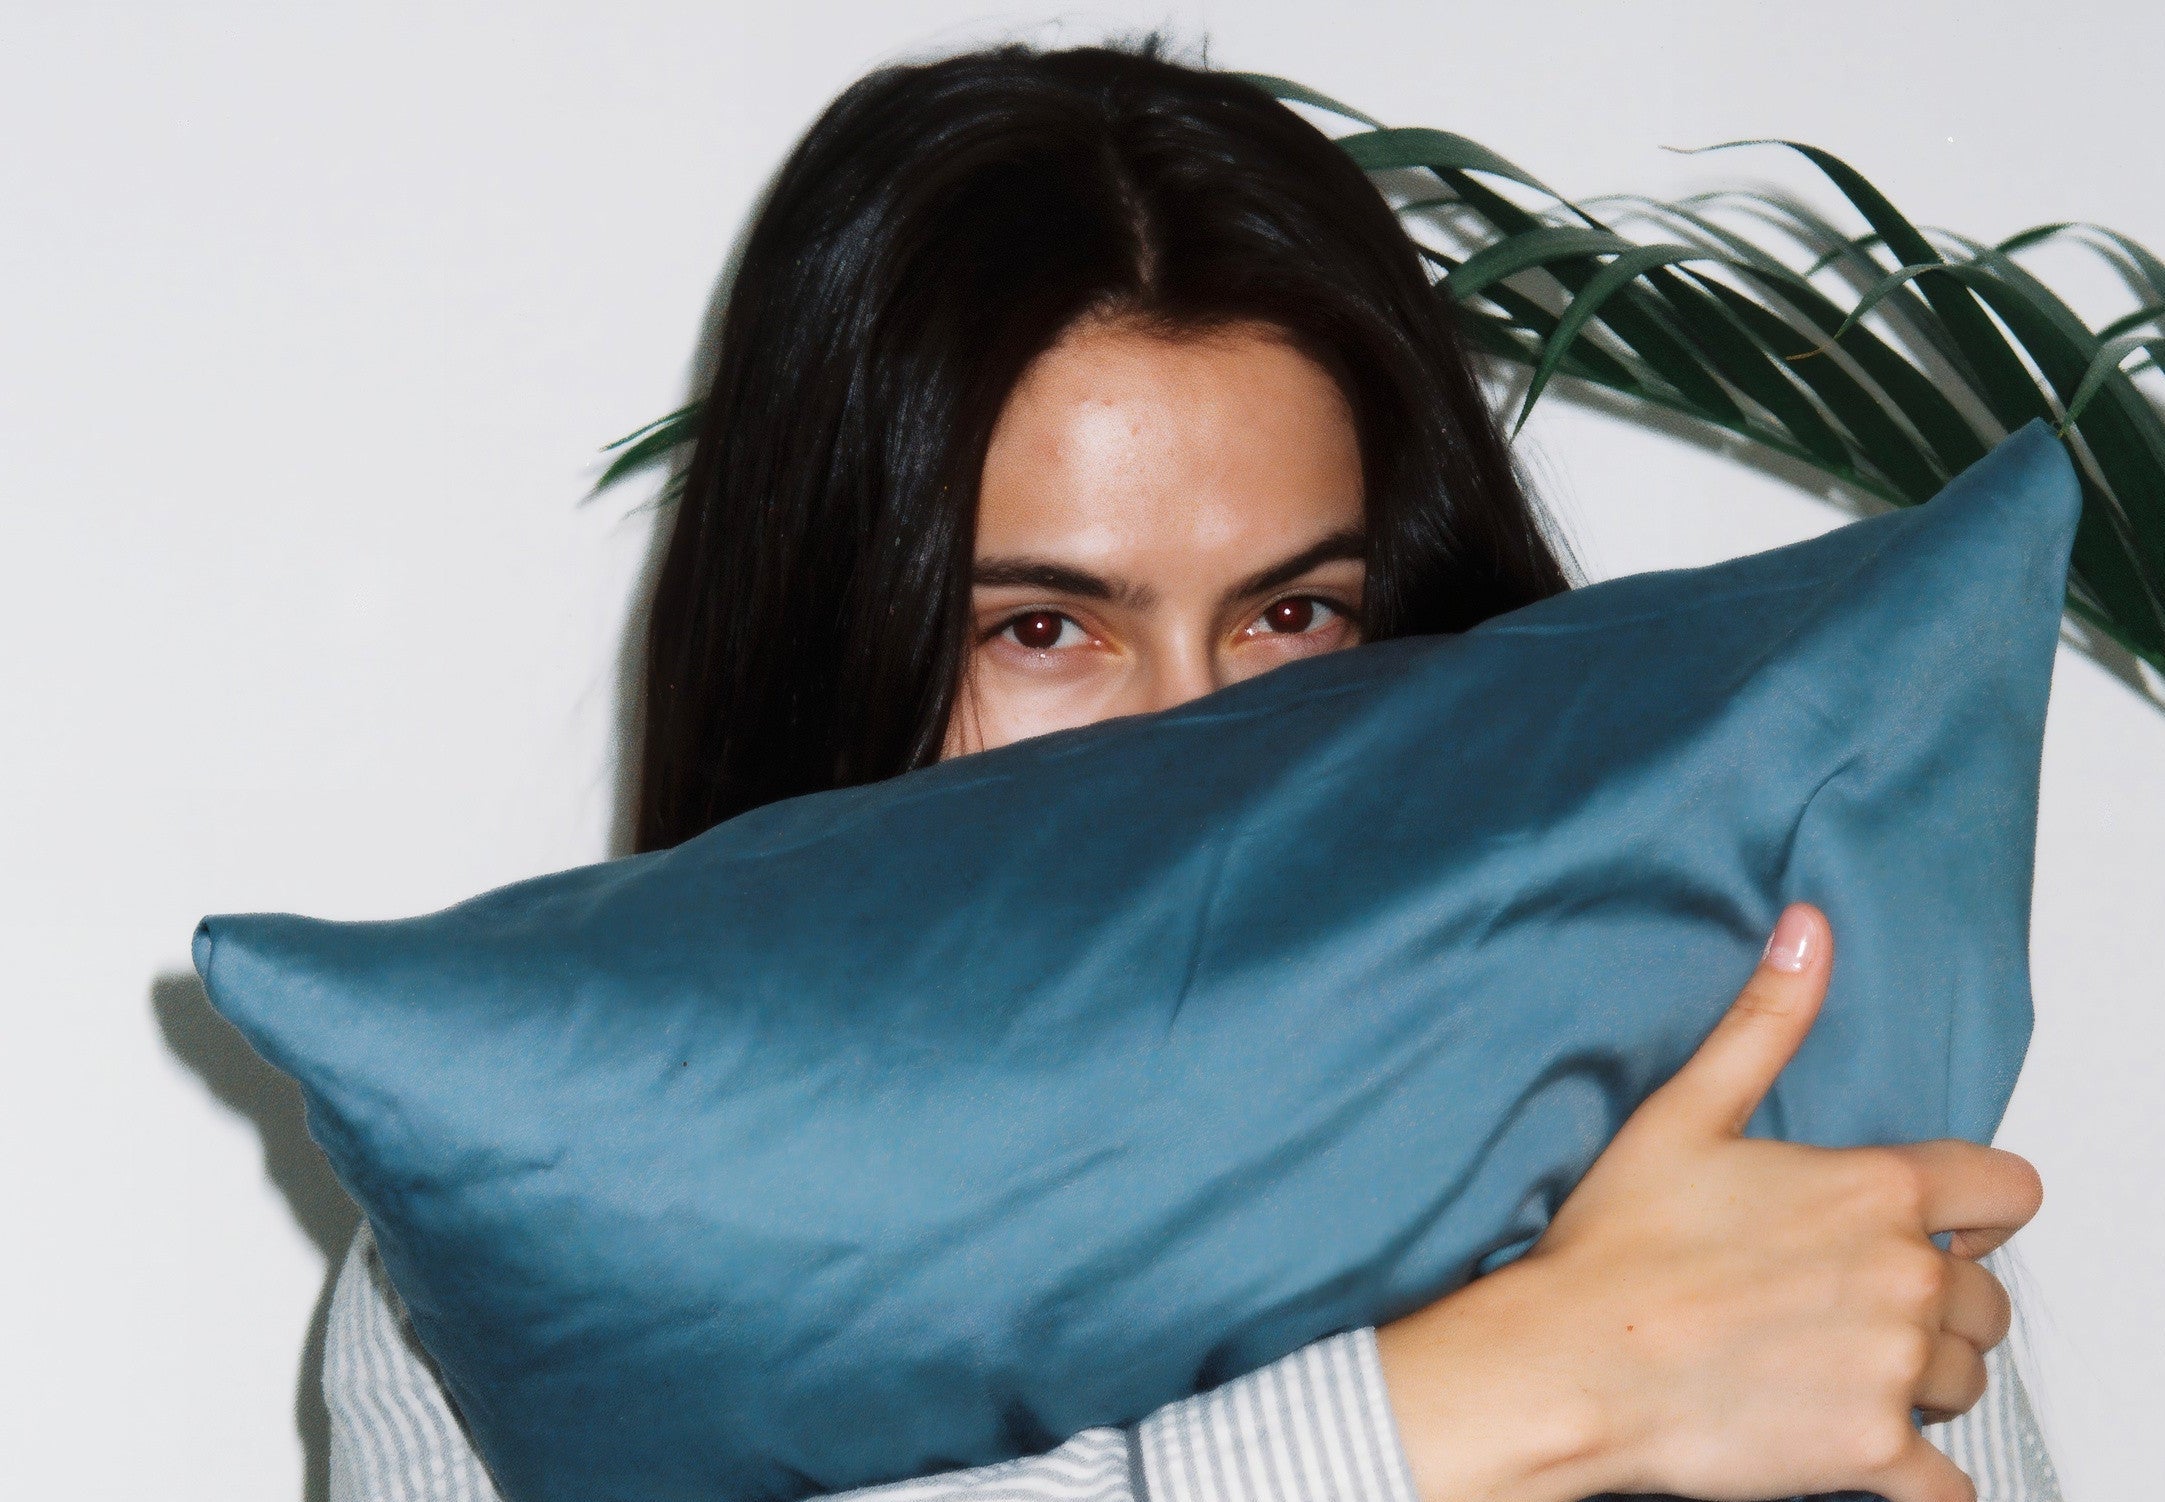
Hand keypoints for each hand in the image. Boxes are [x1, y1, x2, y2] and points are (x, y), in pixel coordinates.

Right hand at [1375, 903, 2042, 1501]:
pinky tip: (1864, 1453)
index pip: (2009, 1192)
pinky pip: (1950, 1486)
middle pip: (1985, 1296)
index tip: (1934, 1225)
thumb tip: (1807, 930)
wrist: (1571, 1364)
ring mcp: (1893, 1368)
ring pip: (1966, 1379)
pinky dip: (1920, 1478)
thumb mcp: (1685, 1112)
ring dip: (1919, 1378)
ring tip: (1838, 1366)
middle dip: (1931, 1301)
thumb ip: (1766, 1021)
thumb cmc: (1616, 1249)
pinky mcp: (1871, 1451)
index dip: (1974, 1208)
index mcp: (1874, 1190)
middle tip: (1850, 1304)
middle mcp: (1903, 1277)